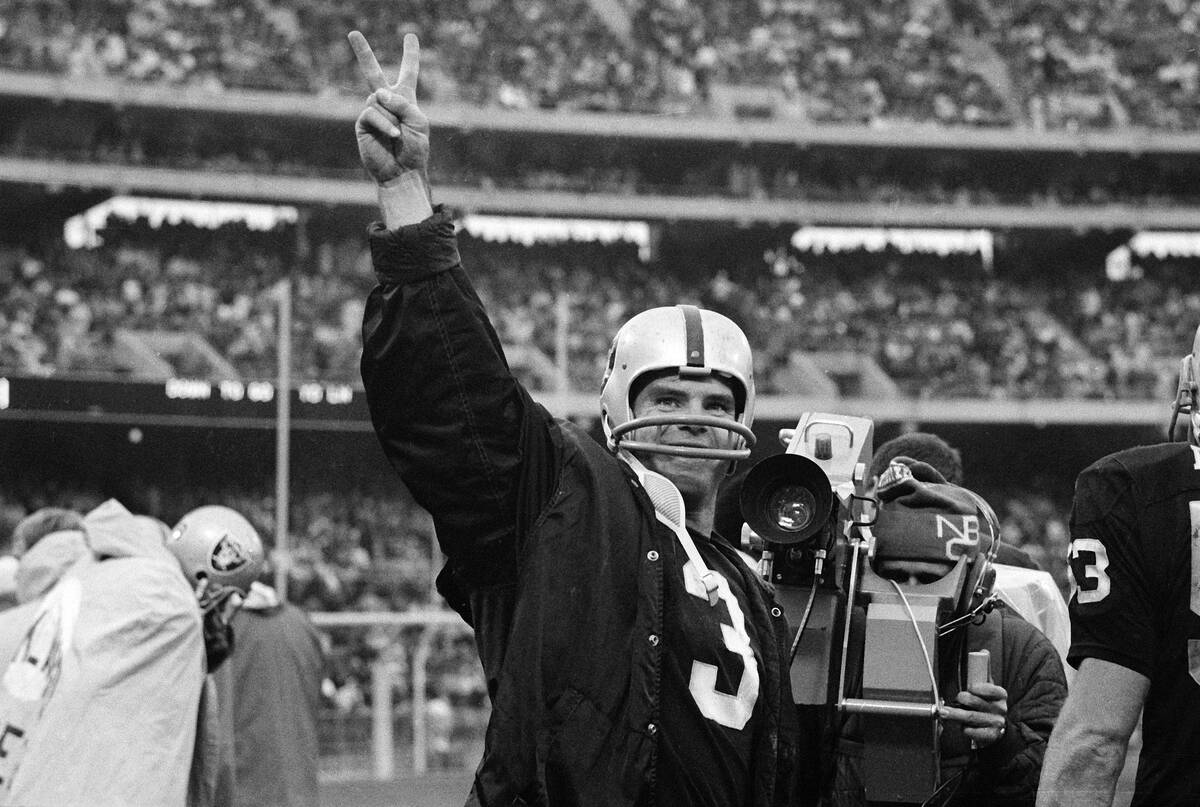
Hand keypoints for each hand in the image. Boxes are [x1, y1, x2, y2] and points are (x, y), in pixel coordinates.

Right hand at [348, 31, 429, 189]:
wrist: (403, 172)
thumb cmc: (415, 149)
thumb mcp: (418, 121)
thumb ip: (402, 103)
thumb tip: (377, 94)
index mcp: (405, 100)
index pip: (409, 72)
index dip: (410, 55)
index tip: (411, 36)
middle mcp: (387, 103)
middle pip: (373, 73)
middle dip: (363, 53)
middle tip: (352, 33)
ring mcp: (373, 112)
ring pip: (377, 98)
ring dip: (392, 116)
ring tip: (398, 135)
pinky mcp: (362, 124)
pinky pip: (371, 113)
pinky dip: (385, 123)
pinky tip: (393, 135)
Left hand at [939, 681, 1008, 749]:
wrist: (996, 728)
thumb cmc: (986, 706)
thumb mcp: (986, 691)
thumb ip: (979, 679)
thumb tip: (969, 663)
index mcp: (1000, 695)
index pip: (991, 689)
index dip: (978, 688)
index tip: (969, 687)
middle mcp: (1000, 709)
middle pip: (976, 702)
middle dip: (962, 699)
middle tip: (954, 698)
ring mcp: (996, 723)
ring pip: (971, 717)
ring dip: (955, 714)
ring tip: (943, 712)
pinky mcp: (991, 735)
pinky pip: (973, 731)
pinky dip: (964, 728)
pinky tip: (960, 725)